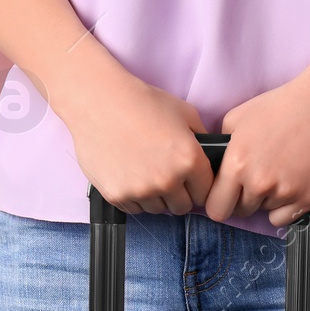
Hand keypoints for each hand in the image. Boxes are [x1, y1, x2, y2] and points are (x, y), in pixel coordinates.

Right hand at [66, 75, 213, 214]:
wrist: (98, 100)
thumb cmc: (141, 101)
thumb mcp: (184, 112)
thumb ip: (202, 139)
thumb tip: (211, 157)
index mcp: (190, 160)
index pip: (206, 193)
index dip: (198, 185)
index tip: (190, 179)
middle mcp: (168, 180)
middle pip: (183, 207)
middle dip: (178, 194)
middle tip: (166, 175)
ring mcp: (141, 190)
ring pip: (158, 209)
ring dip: (156, 197)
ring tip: (145, 171)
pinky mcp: (117, 196)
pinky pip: (134, 208)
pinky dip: (134, 197)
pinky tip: (129, 173)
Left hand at [203, 70, 309, 227]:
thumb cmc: (281, 106)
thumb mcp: (237, 118)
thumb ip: (221, 148)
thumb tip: (215, 168)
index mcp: (237, 164)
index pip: (216, 208)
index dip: (219, 202)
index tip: (225, 195)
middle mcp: (260, 182)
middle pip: (241, 212)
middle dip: (243, 199)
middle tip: (255, 178)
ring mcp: (286, 192)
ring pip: (264, 211)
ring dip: (267, 198)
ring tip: (279, 171)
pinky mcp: (309, 197)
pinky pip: (285, 218)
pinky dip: (284, 207)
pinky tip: (289, 185)